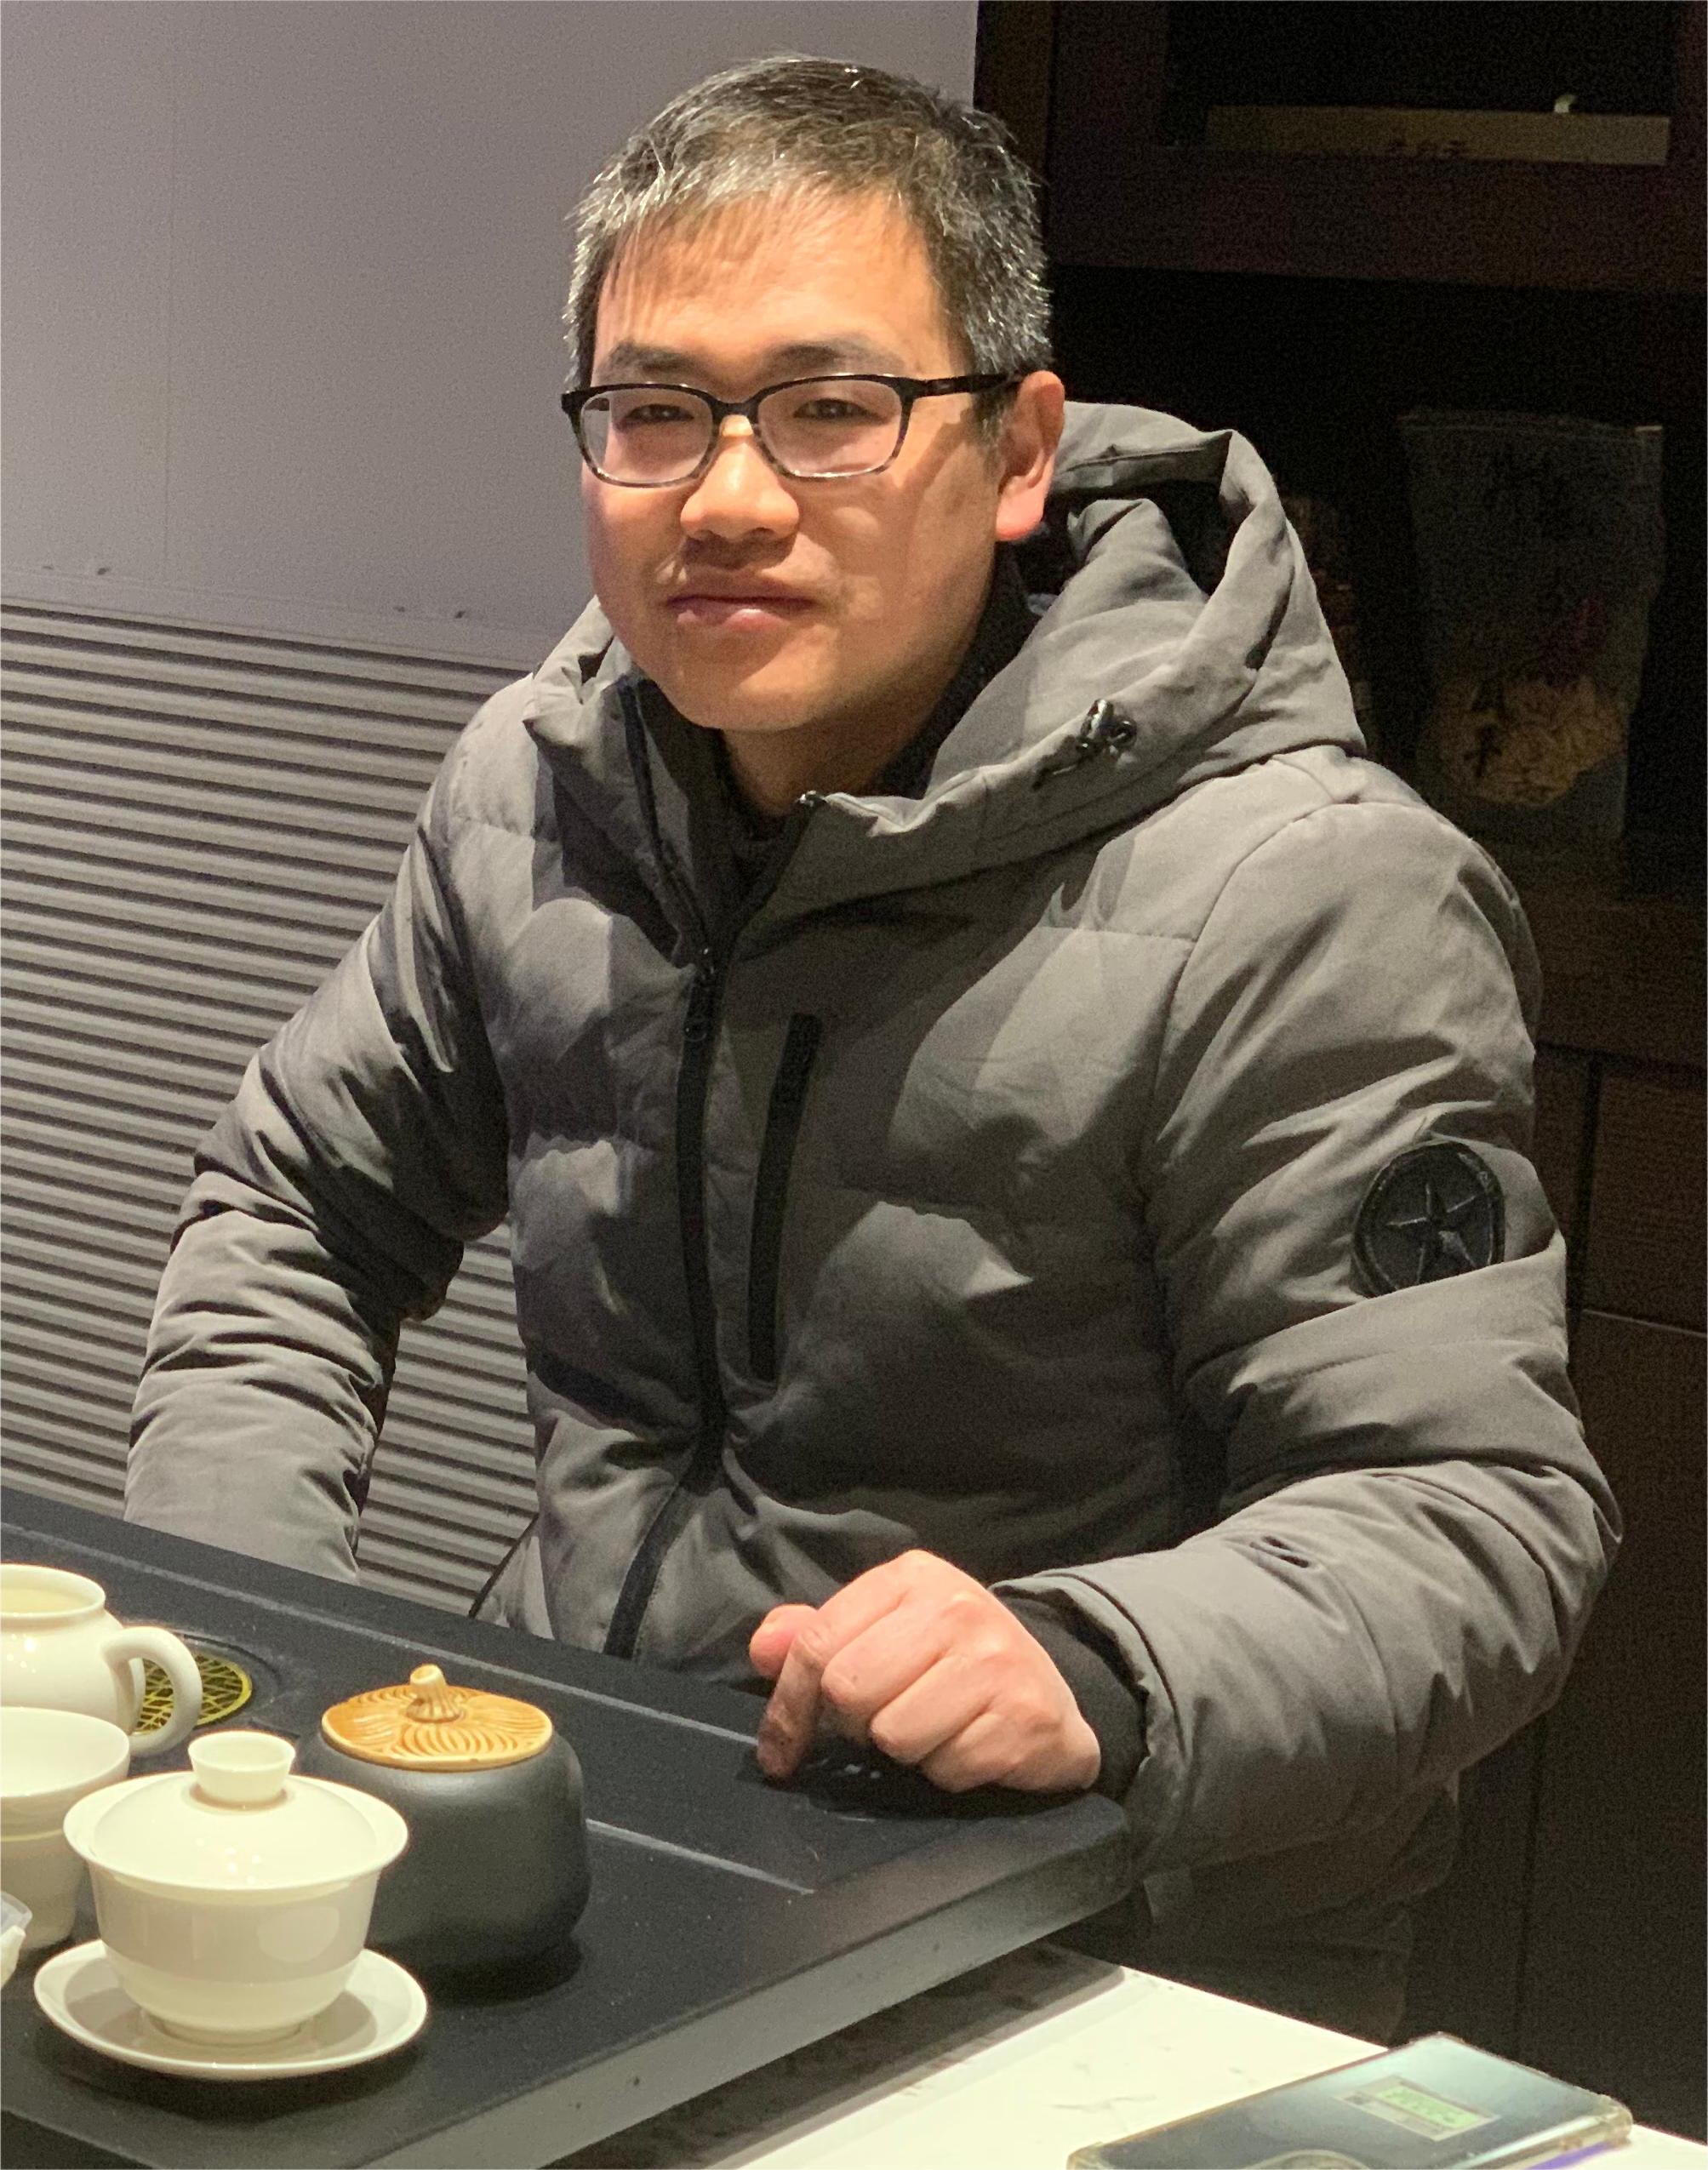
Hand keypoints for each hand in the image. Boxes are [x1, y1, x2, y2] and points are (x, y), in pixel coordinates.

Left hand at [748, 1549, 1100, 1794]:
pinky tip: (968, 1745)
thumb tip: (762, 1648)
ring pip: (894, 1736)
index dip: (788, 1706)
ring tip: (932, 1729)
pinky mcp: (1024, 1714)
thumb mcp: (884, 1632)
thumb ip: (818, 1636)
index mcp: (911, 1577)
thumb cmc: (951, 1662)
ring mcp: (996, 1658)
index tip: (780, 1753)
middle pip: (850, 1691)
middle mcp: (956, 1606)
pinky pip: (945, 1769)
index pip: (818, 1644)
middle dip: (855, 1725)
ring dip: (905, 1751)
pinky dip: (947, 1772)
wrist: (1052, 1693)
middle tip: (882, 1725)